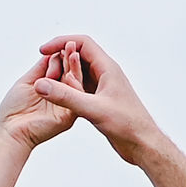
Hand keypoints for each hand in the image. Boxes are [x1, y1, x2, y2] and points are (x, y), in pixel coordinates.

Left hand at [0, 53, 80, 154]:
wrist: (10, 131)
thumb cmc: (14, 109)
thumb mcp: (28, 81)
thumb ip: (41, 68)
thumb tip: (53, 52)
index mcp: (53, 88)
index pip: (61, 69)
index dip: (62, 56)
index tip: (64, 44)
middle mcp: (62, 97)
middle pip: (70, 74)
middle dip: (70, 59)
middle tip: (71, 45)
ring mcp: (66, 107)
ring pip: (75, 84)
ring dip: (74, 67)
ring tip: (72, 53)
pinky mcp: (68, 116)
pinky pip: (75, 98)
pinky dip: (74, 83)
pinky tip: (70, 71)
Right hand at [28, 34, 185, 186]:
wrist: (143, 144)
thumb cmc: (127, 125)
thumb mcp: (93, 110)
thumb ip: (66, 97)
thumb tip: (41, 84)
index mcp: (108, 69)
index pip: (82, 43)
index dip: (61, 42)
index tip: (43, 50)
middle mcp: (106, 75)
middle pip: (80, 55)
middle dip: (60, 57)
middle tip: (42, 65)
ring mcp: (104, 88)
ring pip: (80, 72)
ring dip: (63, 73)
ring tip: (45, 80)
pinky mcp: (101, 101)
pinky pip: (81, 88)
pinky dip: (68, 88)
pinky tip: (56, 97)